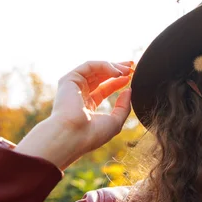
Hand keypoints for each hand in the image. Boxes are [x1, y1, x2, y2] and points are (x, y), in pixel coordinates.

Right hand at [16, 61, 133, 169]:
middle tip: (132, 66)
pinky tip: (117, 73)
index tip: (131, 77)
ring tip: (128, 69)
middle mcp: (79, 95)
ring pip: (95, 69)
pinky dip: (104, 66)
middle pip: (99, 76)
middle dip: (116, 69)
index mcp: (87, 107)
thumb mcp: (115, 122)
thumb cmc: (93, 134)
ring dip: (113, 67)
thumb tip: (129, 91)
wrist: (73, 136)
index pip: (104, 89)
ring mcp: (73, 87)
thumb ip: (123, 106)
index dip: (117, 82)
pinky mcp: (69, 79)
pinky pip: (89, 66)